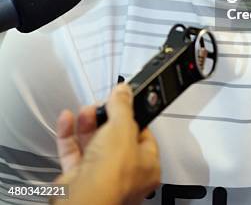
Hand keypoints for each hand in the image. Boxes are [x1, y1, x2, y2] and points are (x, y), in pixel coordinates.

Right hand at [53, 83, 159, 204]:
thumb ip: (122, 106)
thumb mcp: (122, 128)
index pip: (143, 134)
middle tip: (101, 104)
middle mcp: (124, 174)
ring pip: (94, 143)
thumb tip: (123, 92)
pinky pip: (73, 151)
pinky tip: (68, 119)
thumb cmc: (112, 176)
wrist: (82, 200)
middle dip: (106, 117)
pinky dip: (69, 134)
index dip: (132, 116)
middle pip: (115, 137)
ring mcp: (100, 177)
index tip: (122, 101)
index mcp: (147, 165)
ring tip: (86, 110)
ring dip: (88, 123)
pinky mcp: (78, 178)